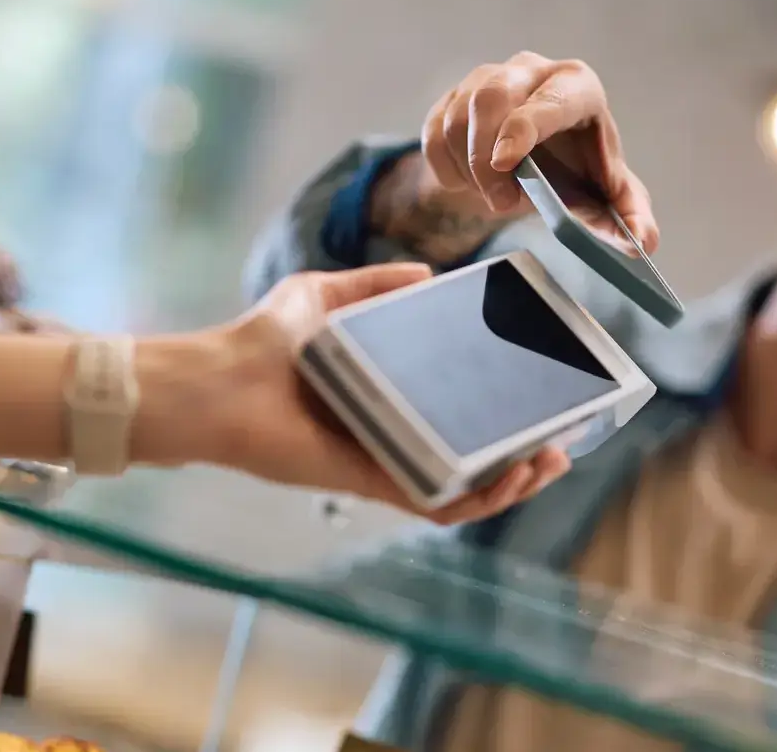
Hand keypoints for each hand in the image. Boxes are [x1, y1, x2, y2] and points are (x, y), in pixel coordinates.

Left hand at [195, 264, 570, 524]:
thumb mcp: (320, 295)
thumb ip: (371, 283)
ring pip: (462, 489)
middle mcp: (391, 433)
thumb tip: (426, 273)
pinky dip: (474, 500)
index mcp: (386, 395)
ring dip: (510, 483)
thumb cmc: (260, 341)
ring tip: (545, 464)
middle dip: (522, 457)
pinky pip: (433, 503)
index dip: (501, 412)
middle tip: (559, 443)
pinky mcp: (370, 482)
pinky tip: (506, 480)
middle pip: (470, 457)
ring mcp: (384, 461)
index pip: (455, 412)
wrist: (217, 382)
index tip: (541, 397)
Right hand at [422, 51, 658, 254]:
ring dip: (468, 168)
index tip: (507, 163)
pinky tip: (468, 183)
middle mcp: (530, 70)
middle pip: (491, 97)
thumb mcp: (607, 195)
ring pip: (457, 117)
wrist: (536, 163)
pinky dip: (445, 168)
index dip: (523, 128)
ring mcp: (485, 78)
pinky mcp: (451, 98)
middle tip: (501, 202)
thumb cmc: (579, 171)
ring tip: (494, 195)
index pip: (547, 99)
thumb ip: (628, 216)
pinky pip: (433, 131)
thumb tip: (643, 242)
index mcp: (576, 85)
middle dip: (487, 158)